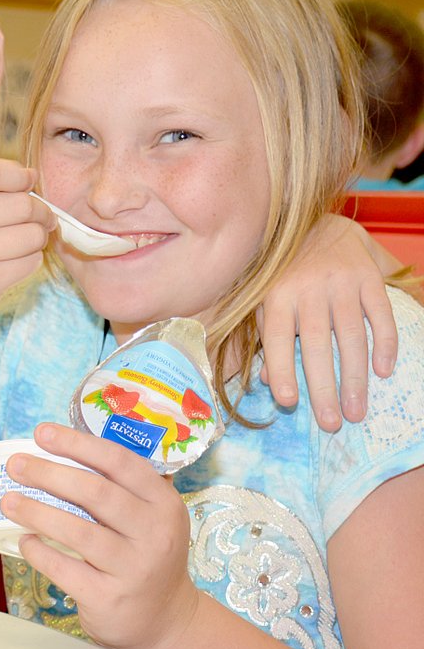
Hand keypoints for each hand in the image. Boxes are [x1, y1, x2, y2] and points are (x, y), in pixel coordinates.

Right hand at [0, 156, 54, 338]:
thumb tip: (30, 176)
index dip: (18, 175)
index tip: (27, 181)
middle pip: (21, 205)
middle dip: (39, 209)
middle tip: (40, 214)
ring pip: (31, 235)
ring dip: (38, 234)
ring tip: (28, 236)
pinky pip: (29, 262)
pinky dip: (31, 257)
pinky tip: (16, 257)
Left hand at [2, 423, 198, 648]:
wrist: (165, 620)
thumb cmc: (144, 553)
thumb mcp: (148, 515)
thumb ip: (118, 486)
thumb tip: (59, 450)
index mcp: (162, 501)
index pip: (119, 461)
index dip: (77, 444)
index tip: (42, 433)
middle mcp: (154, 533)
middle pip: (95, 492)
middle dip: (49, 474)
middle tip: (15, 465)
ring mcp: (134, 568)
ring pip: (78, 531)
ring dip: (37, 512)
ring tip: (8, 501)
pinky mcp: (110, 599)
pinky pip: (66, 570)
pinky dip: (40, 552)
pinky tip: (24, 540)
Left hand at [258, 214, 397, 431]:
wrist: (314, 224)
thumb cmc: (283, 273)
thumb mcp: (264, 299)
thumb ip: (265, 337)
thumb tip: (268, 380)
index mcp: (276, 295)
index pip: (276, 338)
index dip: (281, 370)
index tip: (288, 402)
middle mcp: (308, 288)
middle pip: (315, 345)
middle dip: (324, 388)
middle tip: (331, 424)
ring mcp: (340, 282)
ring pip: (350, 336)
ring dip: (355, 378)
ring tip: (356, 412)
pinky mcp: (368, 278)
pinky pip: (380, 315)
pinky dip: (385, 344)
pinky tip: (384, 372)